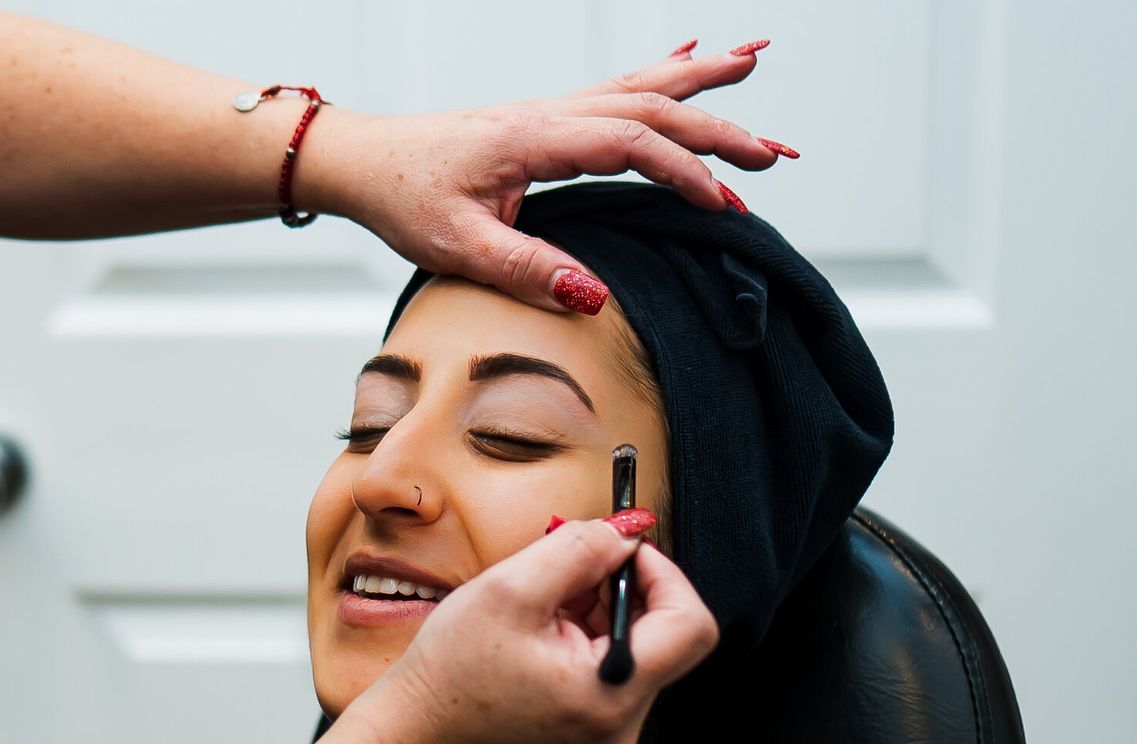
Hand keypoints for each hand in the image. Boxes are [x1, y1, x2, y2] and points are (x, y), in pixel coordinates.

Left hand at [295, 42, 788, 312]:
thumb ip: (526, 271)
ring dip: (699, 83)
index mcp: (533, 138)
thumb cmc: (402, 200)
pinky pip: (617, 89)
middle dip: (717, 127)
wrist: (362, 162)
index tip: (723, 208)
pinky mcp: (544, 122)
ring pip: (638, 88)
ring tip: (754, 59)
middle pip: (649, 107)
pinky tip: (692, 55)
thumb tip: (594, 294)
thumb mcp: (457, 247)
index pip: (629, 144)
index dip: (682, 173)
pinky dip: (662, 73)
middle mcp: (548, 114)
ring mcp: (548, 113)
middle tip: (773, 154)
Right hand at [350, 520, 718, 743]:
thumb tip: (624, 533)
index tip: (622, 550)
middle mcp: (621, 728)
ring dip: (599, 615)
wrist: (409, 740)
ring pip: (635, 653)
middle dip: (623, 590)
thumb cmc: (449, 674)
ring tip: (542, 607)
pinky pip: (610, 676)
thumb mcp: (510, 589)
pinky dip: (585, 643)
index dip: (664, 574)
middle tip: (569, 570)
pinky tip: (538, 635)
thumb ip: (578, 550)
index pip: (691, 625)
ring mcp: (606, 740)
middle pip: (664, 638)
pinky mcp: (587, 740)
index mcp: (610, 694)